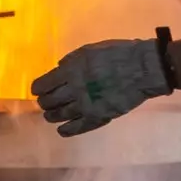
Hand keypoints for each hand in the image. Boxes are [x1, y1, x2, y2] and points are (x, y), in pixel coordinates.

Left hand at [31, 38, 170, 136]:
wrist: (142, 69)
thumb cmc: (117, 54)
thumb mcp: (89, 50)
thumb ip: (71, 61)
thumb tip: (58, 70)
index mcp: (70, 71)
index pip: (43, 85)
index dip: (38, 89)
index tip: (37, 90)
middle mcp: (74, 90)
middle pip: (49, 102)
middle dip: (44, 103)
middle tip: (46, 102)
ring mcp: (85, 105)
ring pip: (59, 116)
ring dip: (52, 116)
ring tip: (51, 115)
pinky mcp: (98, 117)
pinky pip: (77, 128)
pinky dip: (66, 130)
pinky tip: (62, 130)